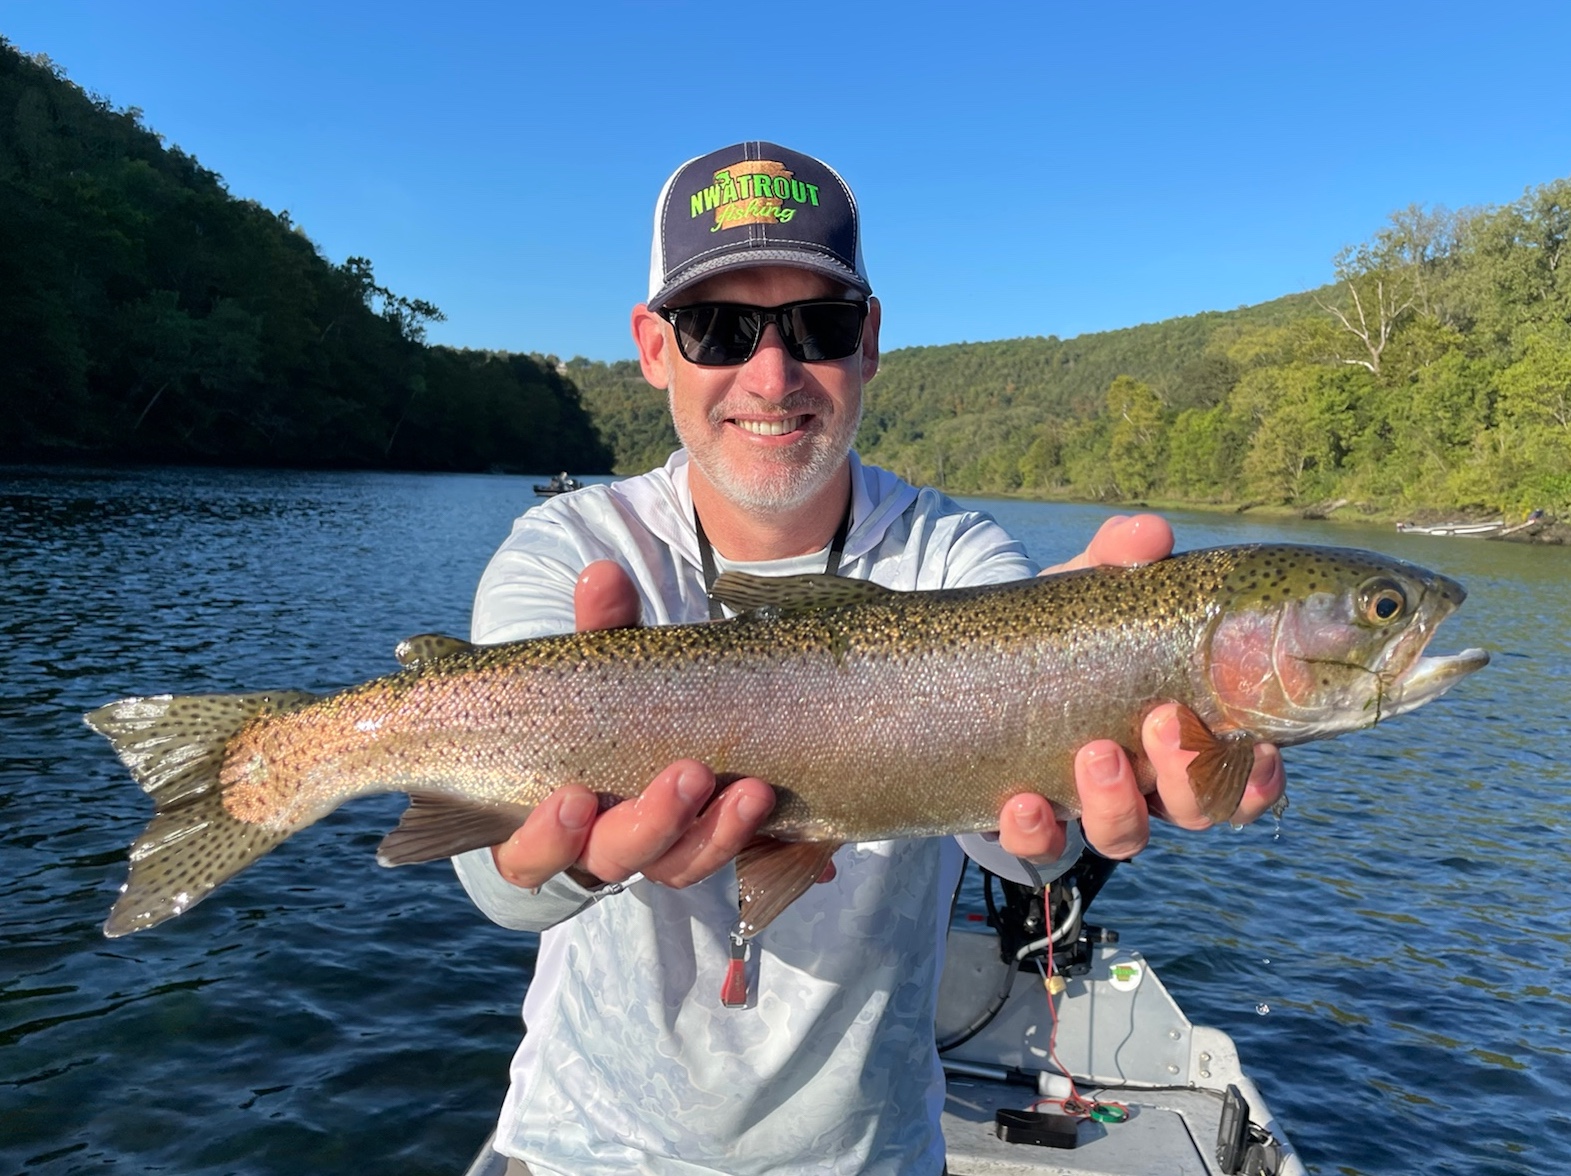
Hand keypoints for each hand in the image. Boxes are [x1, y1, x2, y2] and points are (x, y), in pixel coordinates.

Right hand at [490, 561, 777, 890]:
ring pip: (678, 865)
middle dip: (651, 824)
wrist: (664, 727)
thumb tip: (603, 576)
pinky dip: (744, 831)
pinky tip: (765, 795)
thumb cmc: (603, 701)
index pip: (530, 853)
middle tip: (688, 775)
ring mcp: (657, 853)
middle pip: (615, 860)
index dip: (548, 837)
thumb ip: (601, 627)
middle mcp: (597, 849)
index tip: (574, 798)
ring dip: (714, 831)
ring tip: (752, 790)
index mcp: (545, 820)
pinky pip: (725, 855)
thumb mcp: (602, 663)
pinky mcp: (706, 846)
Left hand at [997, 515, 1287, 861]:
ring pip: (1127, 836)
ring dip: (1117, 803)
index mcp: (1187, 731)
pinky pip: (1042, 848)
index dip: (1261, 776)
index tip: (1258, 747)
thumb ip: (1118, 558)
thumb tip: (1150, 533)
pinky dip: (1036, 831)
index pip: (1247, 773)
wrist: (977, 670)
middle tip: (1164, 723)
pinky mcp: (1031, 824)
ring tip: (1095, 753)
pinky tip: (1022, 802)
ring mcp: (1091, 807)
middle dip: (1189, 777)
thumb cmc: (1064, 631)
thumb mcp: (1088, 590)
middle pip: (1197, 810)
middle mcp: (1149, 781)